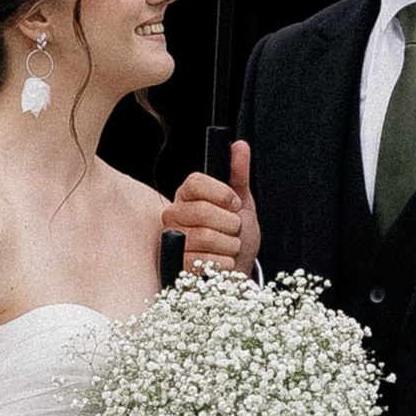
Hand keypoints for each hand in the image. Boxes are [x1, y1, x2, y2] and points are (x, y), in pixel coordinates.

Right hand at [167, 141, 259, 275]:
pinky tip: (223, 262)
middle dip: (231, 224)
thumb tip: (240, 145)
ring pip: (206, 236)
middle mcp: (174, 215)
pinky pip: (205, 259)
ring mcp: (173, 240)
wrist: (237, 270)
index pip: (196, 182)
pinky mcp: (176, 265)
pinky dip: (224, 263)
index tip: (235, 204)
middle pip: (203, 211)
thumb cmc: (236, 236)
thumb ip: (238, 173)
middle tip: (234, 230)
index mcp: (188, 196)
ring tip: (229, 247)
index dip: (221, 193)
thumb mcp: (242, 203)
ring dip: (230, 245)